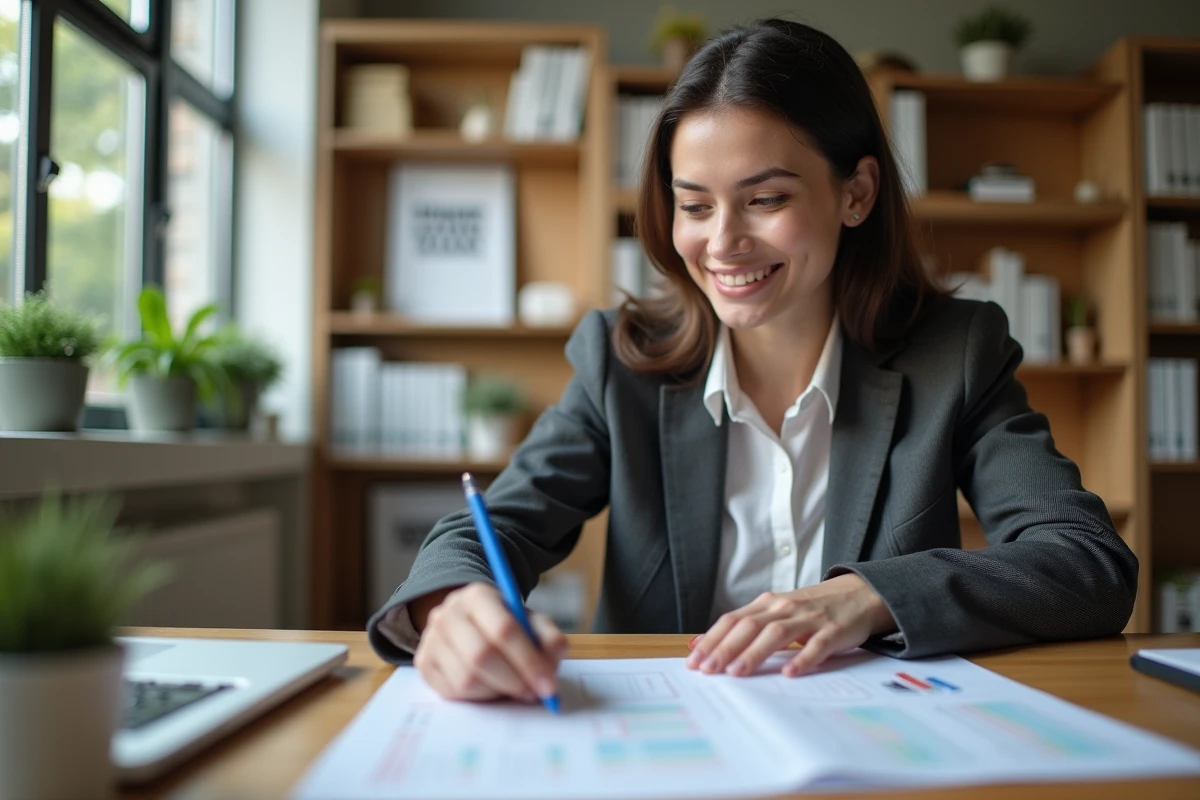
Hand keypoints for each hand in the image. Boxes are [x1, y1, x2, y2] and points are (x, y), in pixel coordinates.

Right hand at [412, 583, 568, 702]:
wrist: (470, 623)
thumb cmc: (505, 624)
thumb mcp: (531, 623)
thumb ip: (548, 637)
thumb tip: (553, 659)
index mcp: (477, 595)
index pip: (503, 629)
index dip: (529, 661)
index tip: (549, 686)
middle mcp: (447, 613)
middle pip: (481, 656)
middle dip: (513, 681)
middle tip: (534, 694)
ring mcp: (430, 639)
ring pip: (465, 679)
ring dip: (496, 691)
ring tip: (512, 688)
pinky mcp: (423, 663)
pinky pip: (452, 691)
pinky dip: (478, 697)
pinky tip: (491, 687)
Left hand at [686, 573, 894, 677]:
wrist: (858, 594)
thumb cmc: (811, 609)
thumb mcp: (775, 612)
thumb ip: (742, 626)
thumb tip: (698, 642)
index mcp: (767, 604)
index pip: (732, 620)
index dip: (712, 639)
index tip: (694, 661)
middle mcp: (784, 608)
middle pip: (749, 626)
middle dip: (725, 648)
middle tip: (708, 670)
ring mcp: (809, 619)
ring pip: (777, 634)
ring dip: (755, 653)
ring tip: (737, 673)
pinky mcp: (833, 631)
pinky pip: (816, 645)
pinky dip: (802, 659)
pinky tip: (789, 673)